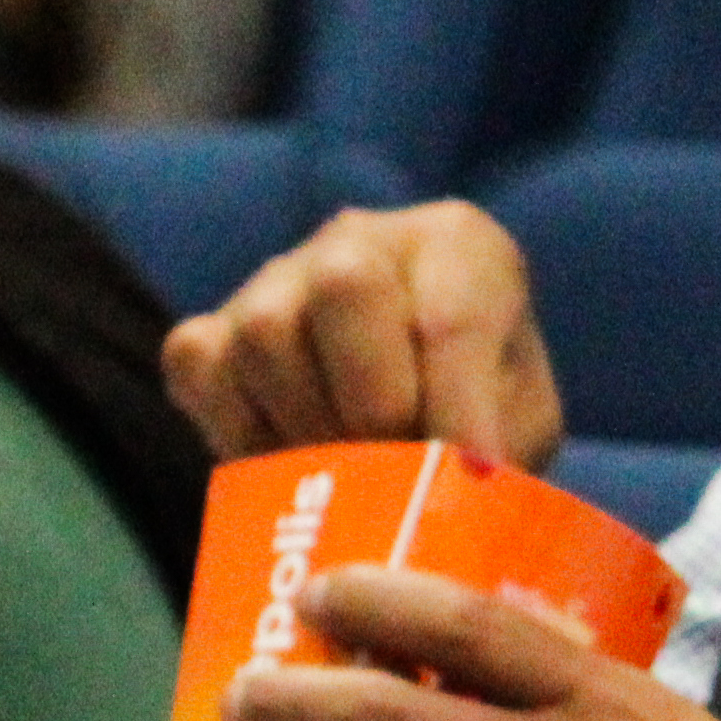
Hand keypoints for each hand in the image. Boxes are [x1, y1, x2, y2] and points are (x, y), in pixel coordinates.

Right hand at [165, 202, 562, 465]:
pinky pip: (203, 369)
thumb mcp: (517, 421)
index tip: (467, 472)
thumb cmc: (478, 409)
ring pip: (268, 335)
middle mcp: (359, 240)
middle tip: (396, 467)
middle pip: (346, 285)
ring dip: (312, 427)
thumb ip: (496, 436)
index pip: (454, 313)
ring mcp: (273, 279)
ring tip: (352, 474)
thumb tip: (453, 481)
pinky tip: (293, 461)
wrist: (409, 420)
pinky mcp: (206, 332)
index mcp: (457, 244)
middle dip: (373, 399)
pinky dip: (244, 432)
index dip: (459, 406)